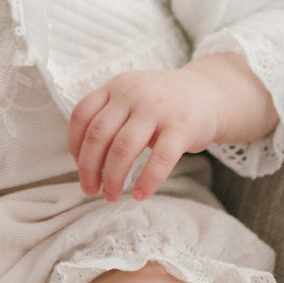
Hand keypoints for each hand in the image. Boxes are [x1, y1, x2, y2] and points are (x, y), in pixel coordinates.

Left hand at [68, 68, 224, 201]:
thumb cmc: (162, 105)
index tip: (78, 165)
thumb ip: (108, 117)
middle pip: (99, 135)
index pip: (82, 115)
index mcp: (116, 87)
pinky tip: (140, 195)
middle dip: (89, 168)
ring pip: (123, 149)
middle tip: (91, 189)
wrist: (209, 94)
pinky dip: (147, 181)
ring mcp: (158, 109)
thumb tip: (83, 160)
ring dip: (112, 178)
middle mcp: (133, 94)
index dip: (75, 145)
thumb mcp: (131, 97)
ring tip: (111, 195)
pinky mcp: (182, 127)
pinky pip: (160, 159)